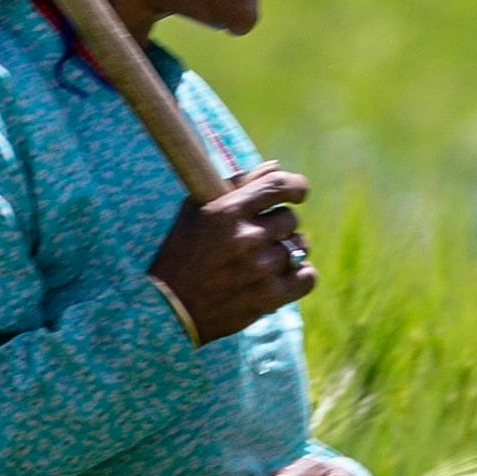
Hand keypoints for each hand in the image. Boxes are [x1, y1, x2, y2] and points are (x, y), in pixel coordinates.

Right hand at [148, 165, 315, 342]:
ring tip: (268, 258)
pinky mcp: (268, 297)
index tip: (298, 192)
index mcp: (227, 211)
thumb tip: (276, 166)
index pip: (278, 185)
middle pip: (290, 219)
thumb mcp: (197, 210)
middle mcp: (246, 237)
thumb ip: (236, 184)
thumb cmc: (182, 253)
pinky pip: (307, 277)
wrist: (169, 308)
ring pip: (299, 247)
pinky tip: (288, 274)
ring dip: (288, 250)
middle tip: (262, 236)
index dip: (296, 186)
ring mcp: (259, 269)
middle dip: (280, 225)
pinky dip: (301, 274)